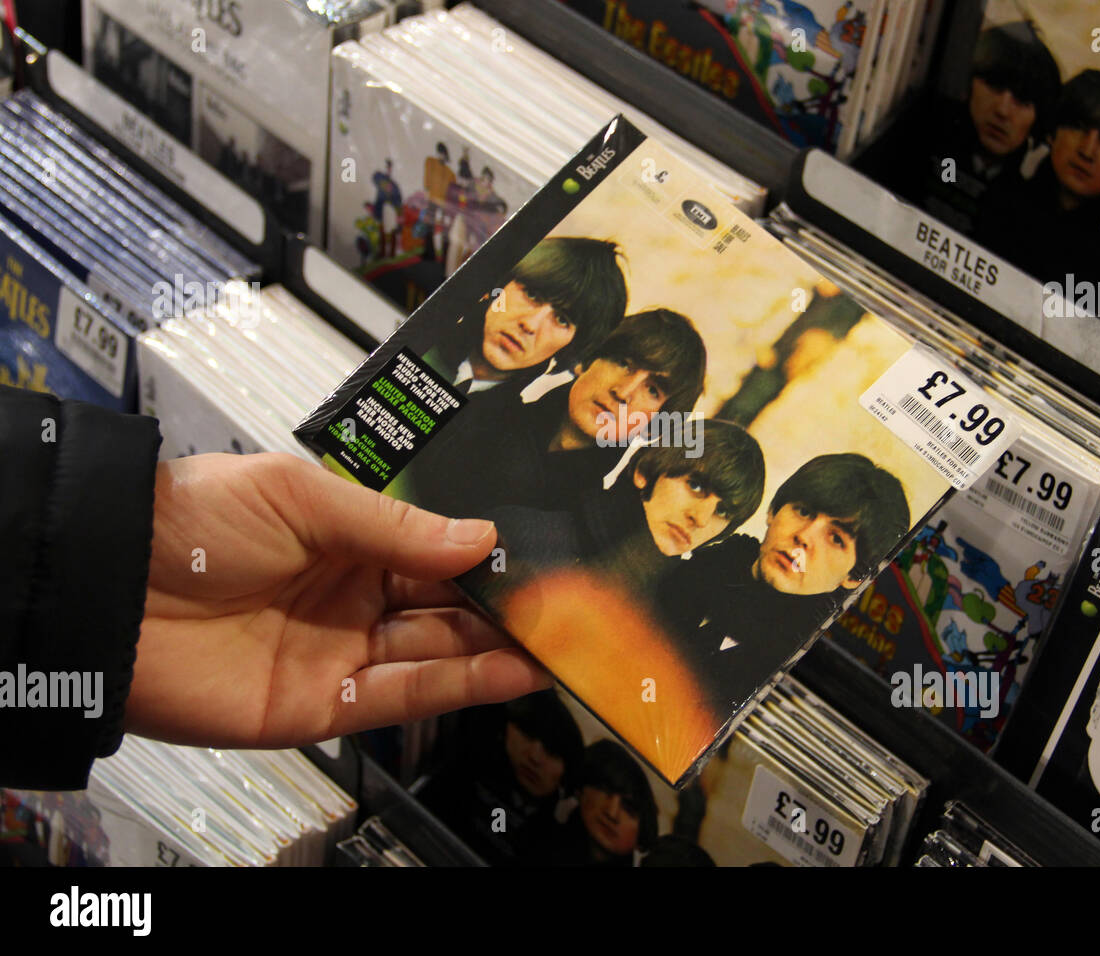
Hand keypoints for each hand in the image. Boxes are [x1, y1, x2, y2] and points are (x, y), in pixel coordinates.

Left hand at [126, 453, 550, 748]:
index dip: (487, 560)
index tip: (541, 559)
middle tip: (567, 608)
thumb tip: (479, 538)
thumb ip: (395, 525)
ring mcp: (339, 654)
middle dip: (503, 609)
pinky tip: (510, 671)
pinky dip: (459, 688)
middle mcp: (350, 598)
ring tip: (558, 643)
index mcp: (346, 540)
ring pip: (435, 656)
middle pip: (444, 609)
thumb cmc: (192, 522)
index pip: (435, 553)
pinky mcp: (322, 707)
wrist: (107, 590)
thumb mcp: (302, 497)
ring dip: (496, 651)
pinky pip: (403, 697)